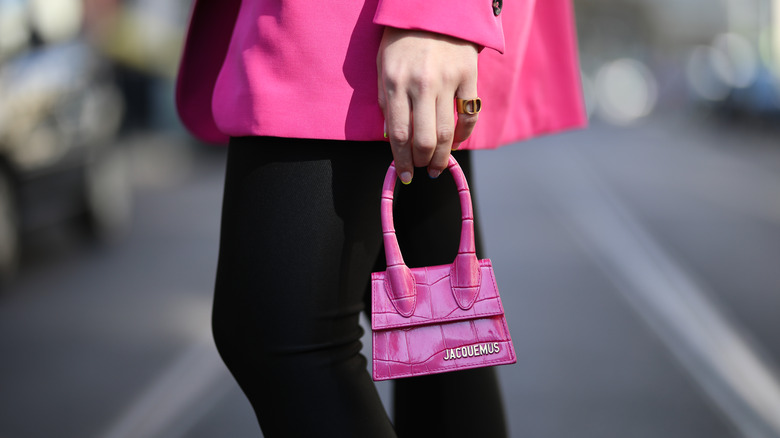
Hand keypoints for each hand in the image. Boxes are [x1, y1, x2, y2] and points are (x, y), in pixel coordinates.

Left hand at [377, 27, 478, 183]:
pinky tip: (456, 142)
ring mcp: (448, 80)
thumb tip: (391, 138)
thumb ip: (385, 101)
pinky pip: (469, 114)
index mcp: (396, 82)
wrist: (434, 9)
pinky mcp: (469, 76)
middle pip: (424, 139)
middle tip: (421, 170)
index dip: (401, 160)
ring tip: (437, 165)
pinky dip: (464, 134)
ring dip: (442, 155)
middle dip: (421, 162)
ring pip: (447, 132)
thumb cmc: (403, 40)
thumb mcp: (383, 66)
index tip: (404, 174)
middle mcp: (422, 83)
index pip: (398, 134)